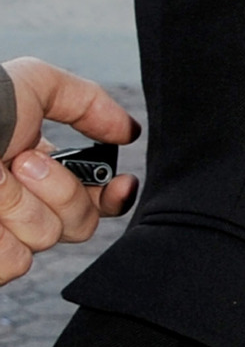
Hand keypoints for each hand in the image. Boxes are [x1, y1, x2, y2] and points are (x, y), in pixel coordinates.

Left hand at [0, 58, 141, 282]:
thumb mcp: (33, 84)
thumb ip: (89, 102)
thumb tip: (128, 132)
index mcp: (37, 168)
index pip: (93, 197)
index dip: (113, 196)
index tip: (121, 184)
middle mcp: (20, 203)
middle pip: (80, 222)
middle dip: (59, 191)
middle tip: (24, 163)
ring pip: (46, 238)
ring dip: (21, 206)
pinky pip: (13, 262)